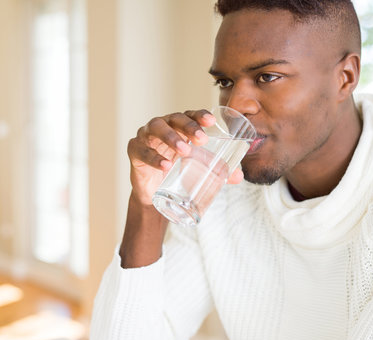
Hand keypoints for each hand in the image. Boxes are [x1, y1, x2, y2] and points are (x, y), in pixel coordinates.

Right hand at [127, 110, 243, 204]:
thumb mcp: (198, 168)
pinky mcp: (134, 151)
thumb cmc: (176, 170)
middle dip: (188, 126)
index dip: (199, 116)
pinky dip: (153, 158)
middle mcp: (162, 126)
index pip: (190, 115)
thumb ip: (217, 170)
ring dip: (171, 138)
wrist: (154, 192)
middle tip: (202, 139)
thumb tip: (238, 176)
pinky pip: (142, 151)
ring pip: (156, 129)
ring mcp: (146, 136)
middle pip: (174, 119)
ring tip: (185, 150)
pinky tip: (165, 166)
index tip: (211, 121)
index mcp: (178, 126)